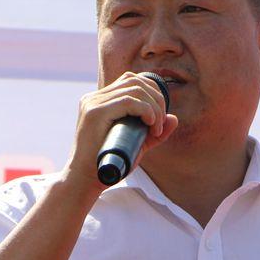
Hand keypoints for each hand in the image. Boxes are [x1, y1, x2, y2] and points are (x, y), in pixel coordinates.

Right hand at [61, 72, 178, 196]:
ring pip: (134, 88)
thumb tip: (174, 118)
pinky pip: (128, 101)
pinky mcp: (95, 113)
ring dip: (153, 106)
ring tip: (155, 128)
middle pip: (135, 80)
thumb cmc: (109, 163)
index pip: (131, 80)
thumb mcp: (136, 145)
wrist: (85, 179)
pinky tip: (150, 124)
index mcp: (101, 100)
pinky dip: (146, 110)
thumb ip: (154, 133)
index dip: (152, 93)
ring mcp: (93, 103)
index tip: (158, 118)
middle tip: (159, 124)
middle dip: (156, 99)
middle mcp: (95, 98)